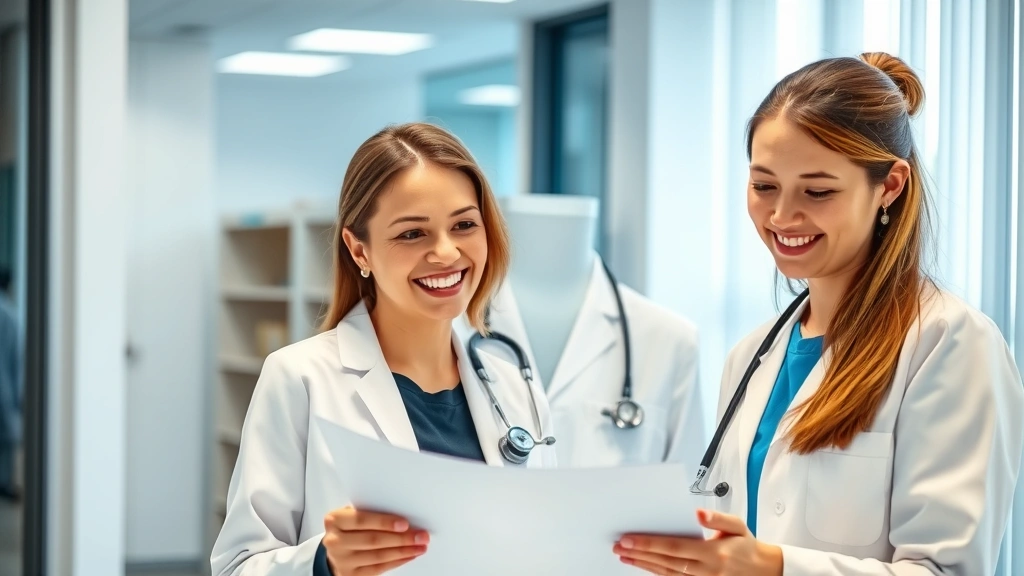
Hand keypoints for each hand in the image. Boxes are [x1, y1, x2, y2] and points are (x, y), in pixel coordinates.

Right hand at [322, 506, 427, 575]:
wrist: (336, 549)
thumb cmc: (349, 527)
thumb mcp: (352, 514)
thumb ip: (370, 511)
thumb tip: (403, 513)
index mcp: (335, 520)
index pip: (361, 520)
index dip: (384, 522)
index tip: (405, 523)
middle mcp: (335, 541)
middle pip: (373, 540)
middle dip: (401, 538)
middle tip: (421, 535)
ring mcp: (342, 560)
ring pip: (378, 556)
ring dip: (403, 551)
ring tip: (420, 546)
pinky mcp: (351, 574)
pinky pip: (378, 568)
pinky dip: (397, 561)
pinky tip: (409, 555)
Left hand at [613, 509, 782, 574]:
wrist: (764, 571)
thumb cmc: (747, 547)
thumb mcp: (737, 525)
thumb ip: (717, 518)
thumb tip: (697, 513)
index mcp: (713, 553)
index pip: (674, 547)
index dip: (649, 543)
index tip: (629, 539)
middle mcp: (706, 570)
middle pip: (665, 561)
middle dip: (640, 553)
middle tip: (619, 546)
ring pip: (666, 574)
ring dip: (643, 565)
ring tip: (624, 556)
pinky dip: (656, 573)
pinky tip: (643, 566)